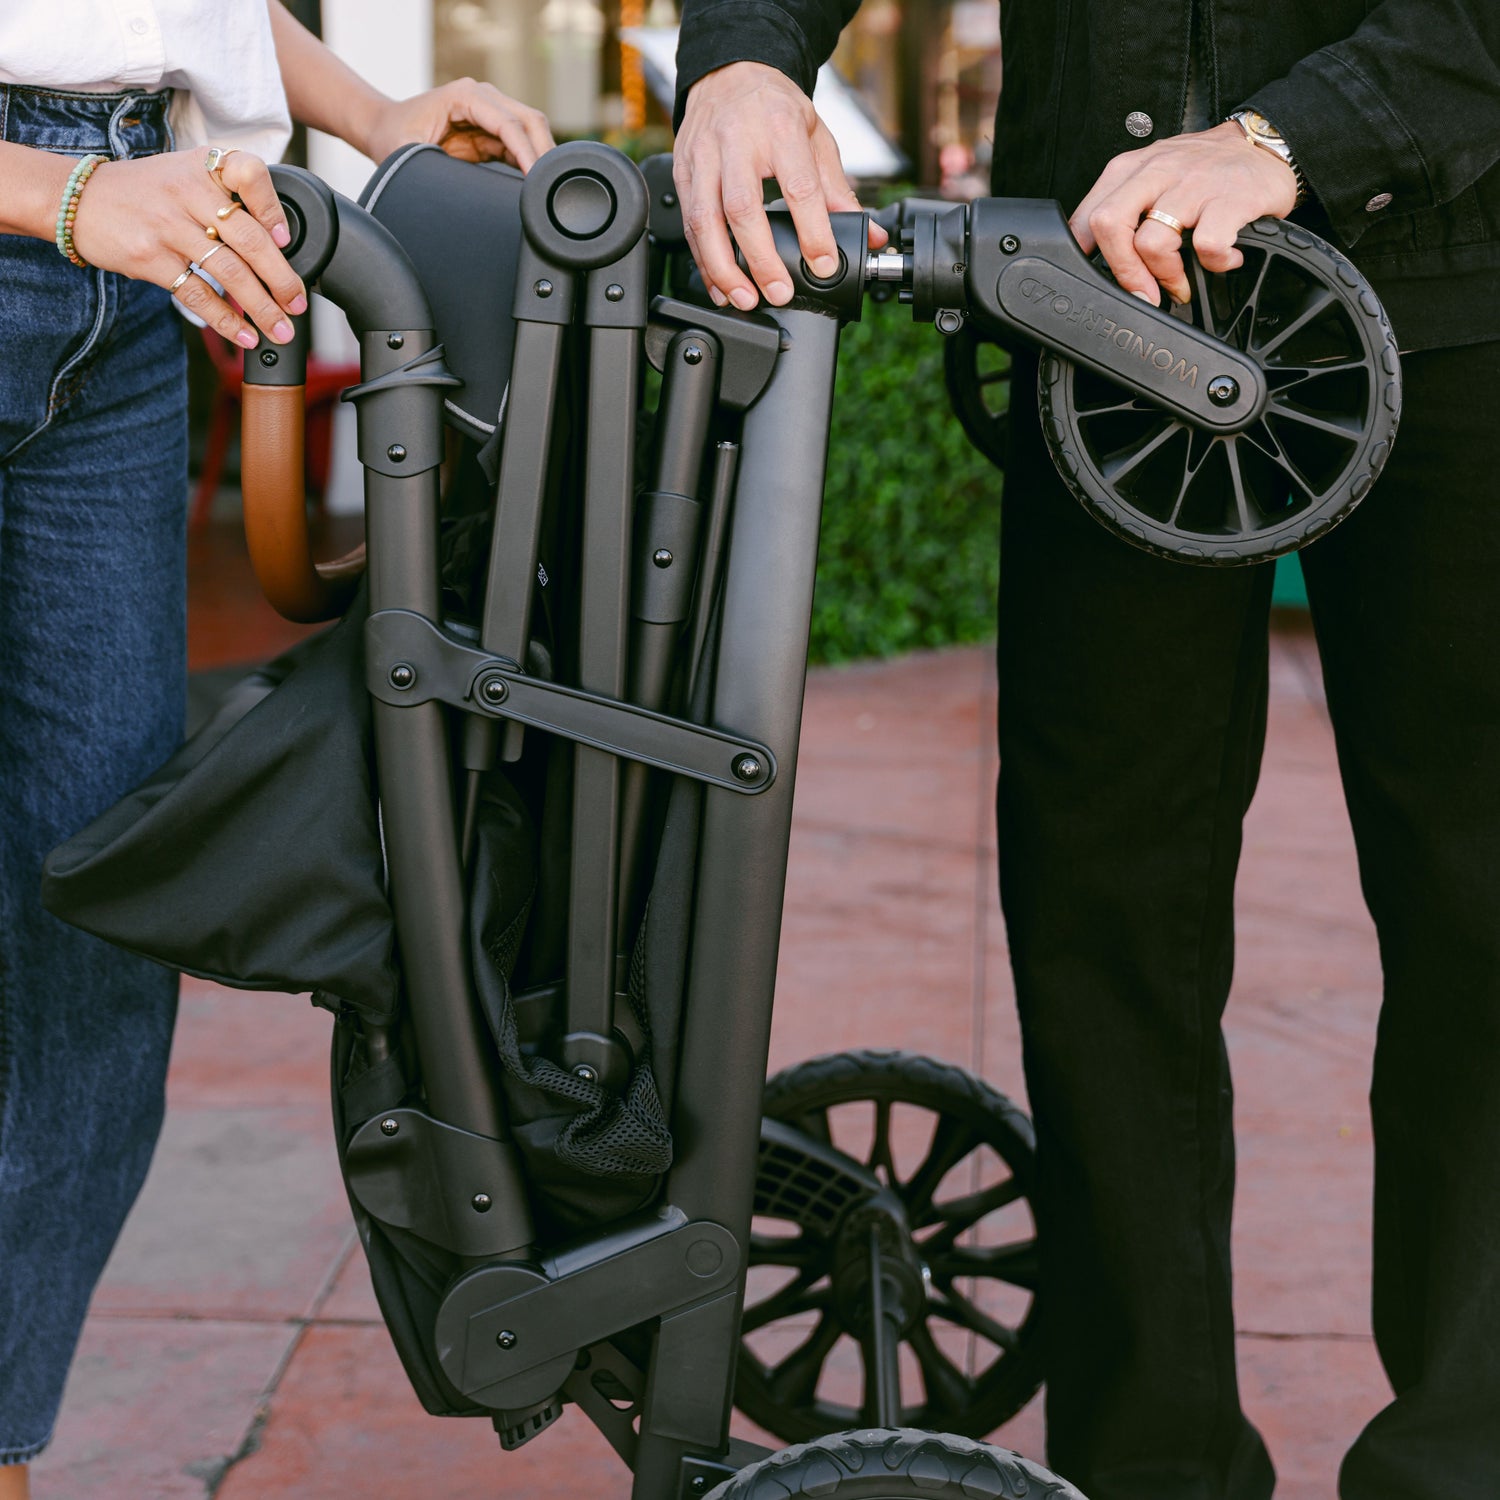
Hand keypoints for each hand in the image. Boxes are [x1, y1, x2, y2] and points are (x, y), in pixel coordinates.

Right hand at [71, 148, 305, 348]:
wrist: (78, 198)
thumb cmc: (146, 192)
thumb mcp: (185, 173)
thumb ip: (227, 197)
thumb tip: (279, 245)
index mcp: (203, 167)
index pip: (249, 174)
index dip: (273, 208)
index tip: (287, 239)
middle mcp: (187, 192)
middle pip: (248, 238)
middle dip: (281, 278)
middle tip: (299, 304)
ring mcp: (168, 226)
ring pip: (229, 272)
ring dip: (262, 308)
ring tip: (280, 329)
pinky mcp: (150, 258)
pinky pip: (198, 294)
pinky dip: (226, 320)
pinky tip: (245, 335)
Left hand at [362, 79, 554, 172]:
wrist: (384, 128)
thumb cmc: (391, 138)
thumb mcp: (408, 155)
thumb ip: (437, 167)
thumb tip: (468, 190)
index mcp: (464, 96)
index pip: (509, 123)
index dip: (528, 153)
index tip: (537, 181)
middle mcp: (482, 97)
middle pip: (530, 121)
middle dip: (544, 153)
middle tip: (551, 188)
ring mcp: (490, 112)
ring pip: (531, 131)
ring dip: (541, 157)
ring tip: (547, 189)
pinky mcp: (491, 131)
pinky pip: (520, 145)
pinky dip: (530, 163)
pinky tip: (534, 184)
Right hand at [674, 61, 885, 309]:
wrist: (730, 73)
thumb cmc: (774, 109)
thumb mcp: (816, 138)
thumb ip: (839, 191)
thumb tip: (870, 235)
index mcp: (780, 128)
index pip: (799, 186)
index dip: (813, 230)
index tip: (824, 263)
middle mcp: (736, 141)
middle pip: (742, 208)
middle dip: (760, 259)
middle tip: (778, 292)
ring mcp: (703, 156)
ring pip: (705, 221)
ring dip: (723, 268)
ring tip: (743, 298)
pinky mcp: (681, 171)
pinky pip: (688, 224)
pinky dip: (703, 261)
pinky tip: (719, 285)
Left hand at [1069, 122, 1298, 305]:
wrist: (1264, 143)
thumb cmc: (1204, 170)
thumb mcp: (1151, 177)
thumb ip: (1121, 211)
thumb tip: (1094, 261)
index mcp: (1130, 170)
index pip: (1087, 217)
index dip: (1087, 259)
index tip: (1102, 281)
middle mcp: (1156, 172)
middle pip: (1110, 226)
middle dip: (1122, 272)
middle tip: (1142, 293)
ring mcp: (1192, 185)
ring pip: (1152, 242)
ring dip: (1166, 276)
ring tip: (1182, 283)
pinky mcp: (1230, 199)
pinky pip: (1207, 246)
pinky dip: (1215, 264)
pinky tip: (1223, 259)